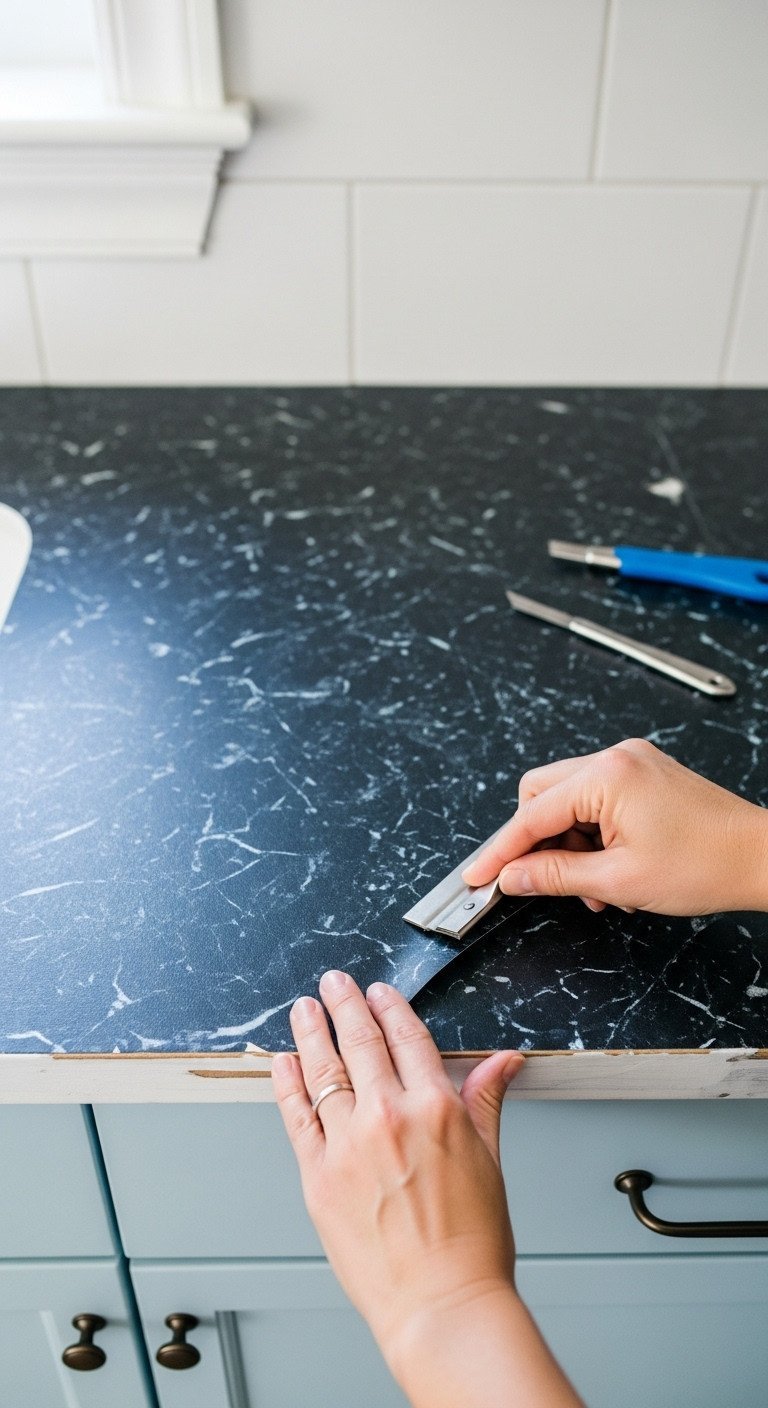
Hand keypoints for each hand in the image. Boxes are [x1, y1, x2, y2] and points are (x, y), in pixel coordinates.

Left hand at [273, 974, 582, 1405]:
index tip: (379, 992)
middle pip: (360, 1043)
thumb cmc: (472, 1244)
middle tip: (334, 983)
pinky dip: (286, 1084)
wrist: (441, 1305)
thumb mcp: (489, 1160)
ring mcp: (347, 1147)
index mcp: (435, 1109)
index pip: (406, 1037)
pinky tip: (283, 1062)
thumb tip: (504, 1061)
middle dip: (345, 1004)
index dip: (389, 1007)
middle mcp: (388, 1119)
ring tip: (303, 1009)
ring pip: (323, 1072)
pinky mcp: (318, 1178)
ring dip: (311, 1032)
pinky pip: (296, 1117)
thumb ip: (485, 1100)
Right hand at [462, 737, 767, 916]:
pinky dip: (592, 835)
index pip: (532, 814)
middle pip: (542, 795)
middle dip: (537, 842)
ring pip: (568, 800)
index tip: (478, 876)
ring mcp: (631, 763)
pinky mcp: (643, 774)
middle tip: (543, 882)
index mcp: (606, 776)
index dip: (501, 850)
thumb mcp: (618, 880)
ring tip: (594, 887)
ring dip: (569, 844)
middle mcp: (615, 758)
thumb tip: (512, 878)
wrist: (760, 858)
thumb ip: (555, 876)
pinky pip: (596, 800)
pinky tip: (609, 869)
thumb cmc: (706, 865)